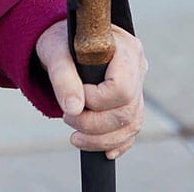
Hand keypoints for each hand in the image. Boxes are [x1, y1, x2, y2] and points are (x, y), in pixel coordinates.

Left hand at [35, 24, 147, 159]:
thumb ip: (63, 77)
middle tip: (67, 118)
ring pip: (131, 125)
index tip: (74, 93)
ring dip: (101, 139)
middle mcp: (137, 67)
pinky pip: (131, 130)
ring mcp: (138, 86)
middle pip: (126, 111)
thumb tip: (73, 109)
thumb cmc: (60, 42)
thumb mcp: (55, 53)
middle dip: (93, 124)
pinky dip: (116, 143)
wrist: (64, 44)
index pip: (121, 87)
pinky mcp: (133, 103)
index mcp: (125, 48)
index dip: (96, 100)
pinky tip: (103, 151)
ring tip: (75, 137)